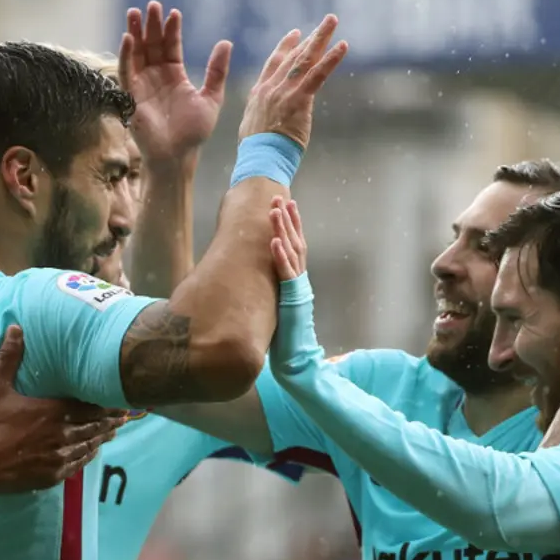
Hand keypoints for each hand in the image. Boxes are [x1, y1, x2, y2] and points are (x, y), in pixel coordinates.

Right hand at [0, 326, 127, 494]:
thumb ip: (9, 359)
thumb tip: (16, 328)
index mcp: (53, 412)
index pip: (91, 406)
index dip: (108, 404)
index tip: (122, 400)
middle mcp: (62, 434)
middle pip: (95, 426)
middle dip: (111, 420)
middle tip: (126, 416)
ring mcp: (59, 457)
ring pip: (89, 445)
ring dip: (102, 437)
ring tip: (114, 431)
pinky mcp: (53, 475)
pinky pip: (78, 464)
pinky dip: (88, 456)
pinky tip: (91, 452)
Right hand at [119, 1, 231, 168]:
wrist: (177, 156)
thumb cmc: (193, 132)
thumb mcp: (211, 98)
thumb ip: (217, 71)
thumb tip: (226, 42)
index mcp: (175, 75)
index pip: (171, 46)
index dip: (171, 29)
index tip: (174, 13)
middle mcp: (156, 76)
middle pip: (152, 44)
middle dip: (151, 24)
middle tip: (152, 5)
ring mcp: (142, 84)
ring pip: (136, 52)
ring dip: (135, 32)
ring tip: (136, 12)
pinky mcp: (130, 95)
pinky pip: (126, 70)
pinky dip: (126, 54)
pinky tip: (128, 37)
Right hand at [239, 15, 347, 148]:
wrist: (259, 158)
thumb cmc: (257, 152)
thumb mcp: (253, 126)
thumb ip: (263, 114)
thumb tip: (270, 116)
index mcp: (260, 93)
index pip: (274, 63)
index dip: (286, 47)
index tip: (296, 34)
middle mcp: (271, 87)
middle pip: (293, 56)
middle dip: (310, 37)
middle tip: (326, 21)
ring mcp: (285, 91)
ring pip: (306, 59)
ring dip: (321, 37)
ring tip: (332, 21)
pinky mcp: (299, 99)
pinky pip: (318, 74)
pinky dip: (331, 59)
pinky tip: (342, 46)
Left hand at [268, 197, 322, 376]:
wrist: (296, 361)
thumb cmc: (284, 337)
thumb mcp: (276, 307)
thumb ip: (274, 291)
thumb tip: (259, 278)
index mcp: (297, 282)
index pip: (296, 247)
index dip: (292, 225)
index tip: (286, 205)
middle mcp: (300, 282)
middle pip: (295, 244)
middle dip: (288, 221)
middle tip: (279, 199)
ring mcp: (297, 290)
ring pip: (291, 254)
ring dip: (283, 231)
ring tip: (275, 211)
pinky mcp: (292, 301)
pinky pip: (286, 275)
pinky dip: (280, 257)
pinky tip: (274, 241)